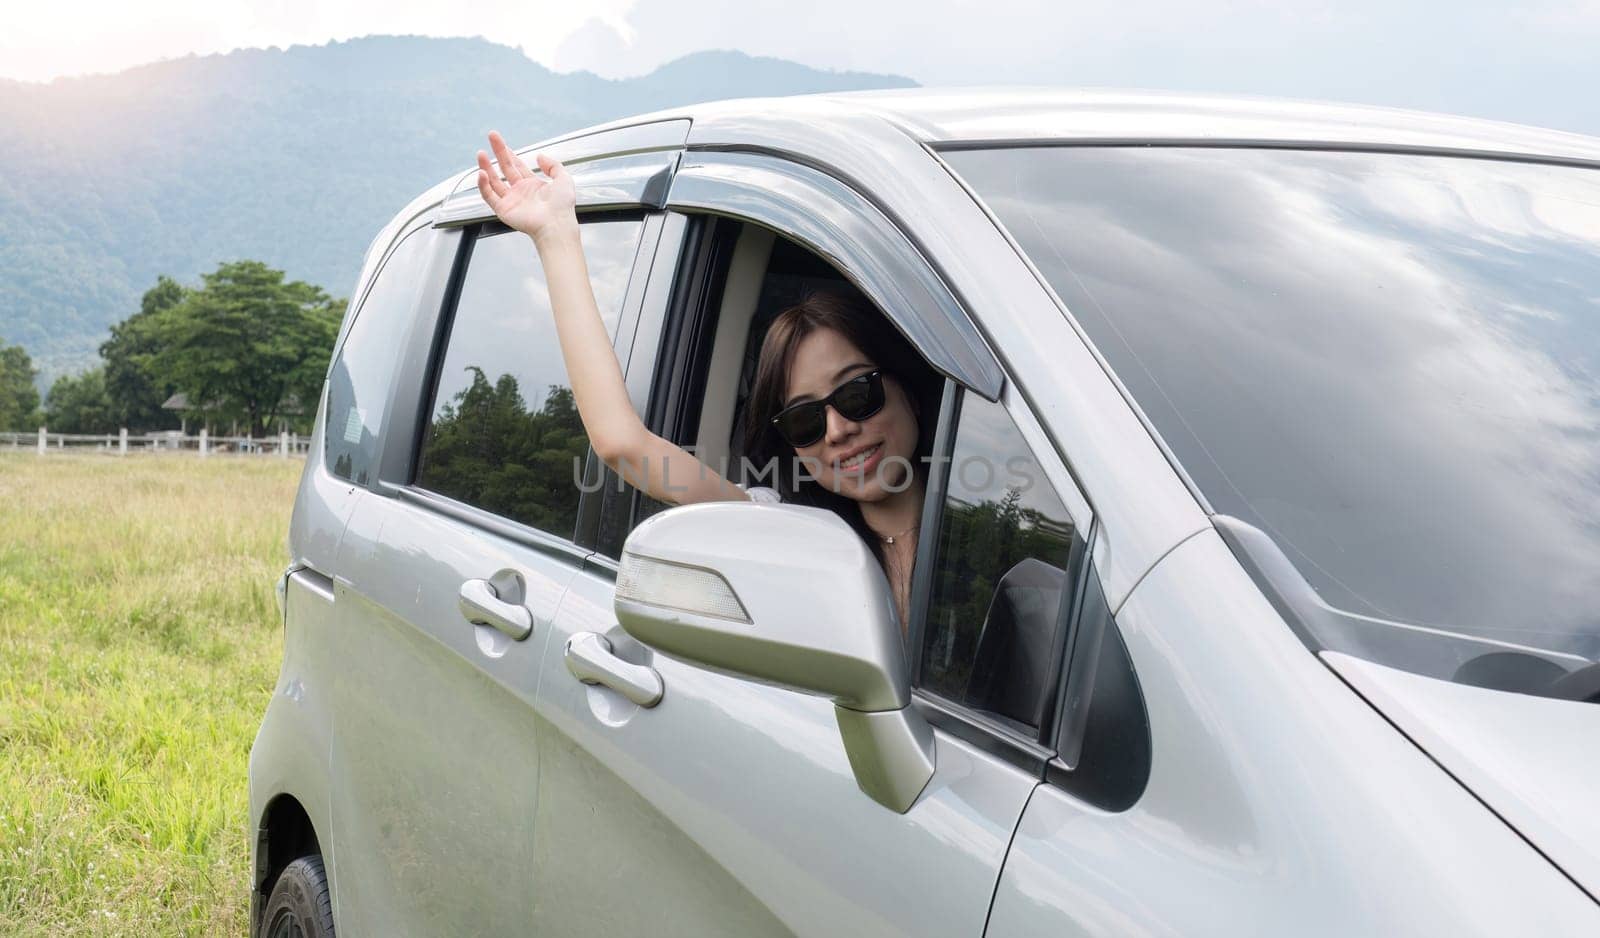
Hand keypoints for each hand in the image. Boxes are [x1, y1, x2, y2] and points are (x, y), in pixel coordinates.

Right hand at [476, 130, 576, 246]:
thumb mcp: (563, 179)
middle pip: (504, 168)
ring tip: (480, 154)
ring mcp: (510, 201)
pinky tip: (481, 173)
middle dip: (498, 152)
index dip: (508, 153)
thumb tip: (539, 156)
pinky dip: (483, 185)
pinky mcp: (503, 210)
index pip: (516, 166)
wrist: (556, 224)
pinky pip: (489, 196)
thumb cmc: (562, 206)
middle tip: (491, 136)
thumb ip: (553, 165)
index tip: (499, 140)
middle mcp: (520, 192)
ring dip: (486, 167)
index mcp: (532, 185)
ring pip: (493, 181)